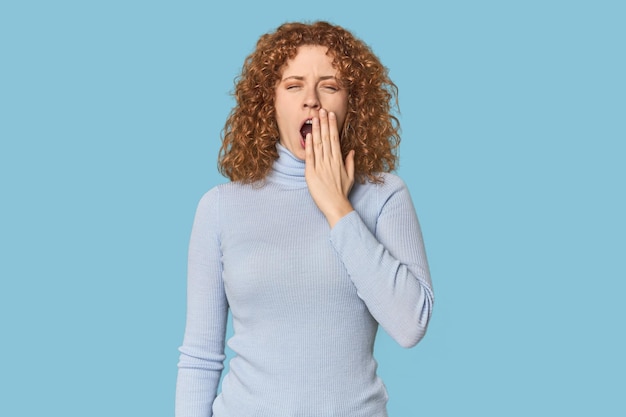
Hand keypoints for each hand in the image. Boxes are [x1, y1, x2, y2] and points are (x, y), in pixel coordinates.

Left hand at [305, 108, 354, 227]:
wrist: (336, 206)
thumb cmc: (343, 193)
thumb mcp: (350, 177)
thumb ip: (350, 162)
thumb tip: (352, 151)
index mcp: (339, 161)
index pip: (335, 139)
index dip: (332, 126)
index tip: (331, 115)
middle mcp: (330, 161)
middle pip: (326, 138)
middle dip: (324, 123)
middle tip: (321, 110)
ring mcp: (320, 167)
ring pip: (318, 144)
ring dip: (315, 130)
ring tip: (313, 118)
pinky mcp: (311, 173)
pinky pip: (310, 156)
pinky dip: (309, 145)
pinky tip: (308, 135)